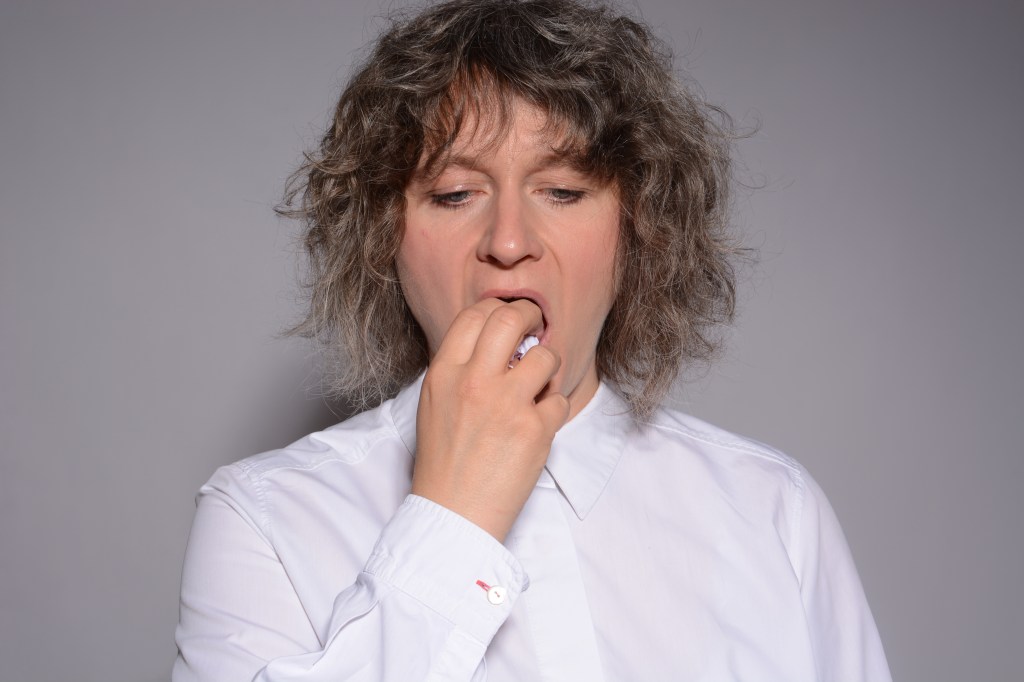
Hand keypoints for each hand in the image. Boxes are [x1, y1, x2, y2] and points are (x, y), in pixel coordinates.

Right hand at [410, 298, 569, 541]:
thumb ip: (460, 370)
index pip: (475, 315)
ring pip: (546, 357)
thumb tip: (496, 341)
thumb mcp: (435, 405)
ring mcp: (506, 405)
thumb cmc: (444, 463)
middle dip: (531, 317)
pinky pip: (560, 400)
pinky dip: (554, 410)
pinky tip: (539, 425)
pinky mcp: (535, 430)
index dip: (499, 309)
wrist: (453, 514)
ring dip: (548, 368)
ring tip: (539, 386)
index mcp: (444, 374)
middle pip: (510, 319)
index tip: (511, 318)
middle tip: (538, 327)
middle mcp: (473, 382)